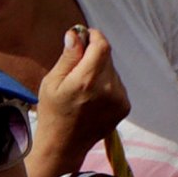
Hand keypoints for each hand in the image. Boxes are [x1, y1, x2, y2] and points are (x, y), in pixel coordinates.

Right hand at [36, 26, 131, 173]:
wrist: (65, 143)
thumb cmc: (53, 110)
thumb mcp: (52, 81)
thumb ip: (68, 57)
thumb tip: (76, 34)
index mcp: (87, 81)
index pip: (102, 46)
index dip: (94, 36)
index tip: (85, 36)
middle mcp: (108, 89)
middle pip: (107, 57)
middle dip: (94, 54)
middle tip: (78, 65)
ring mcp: (119, 99)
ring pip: (113, 70)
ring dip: (100, 70)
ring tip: (84, 86)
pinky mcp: (125, 106)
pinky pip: (117, 84)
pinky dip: (107, 84)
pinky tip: (93, 96)